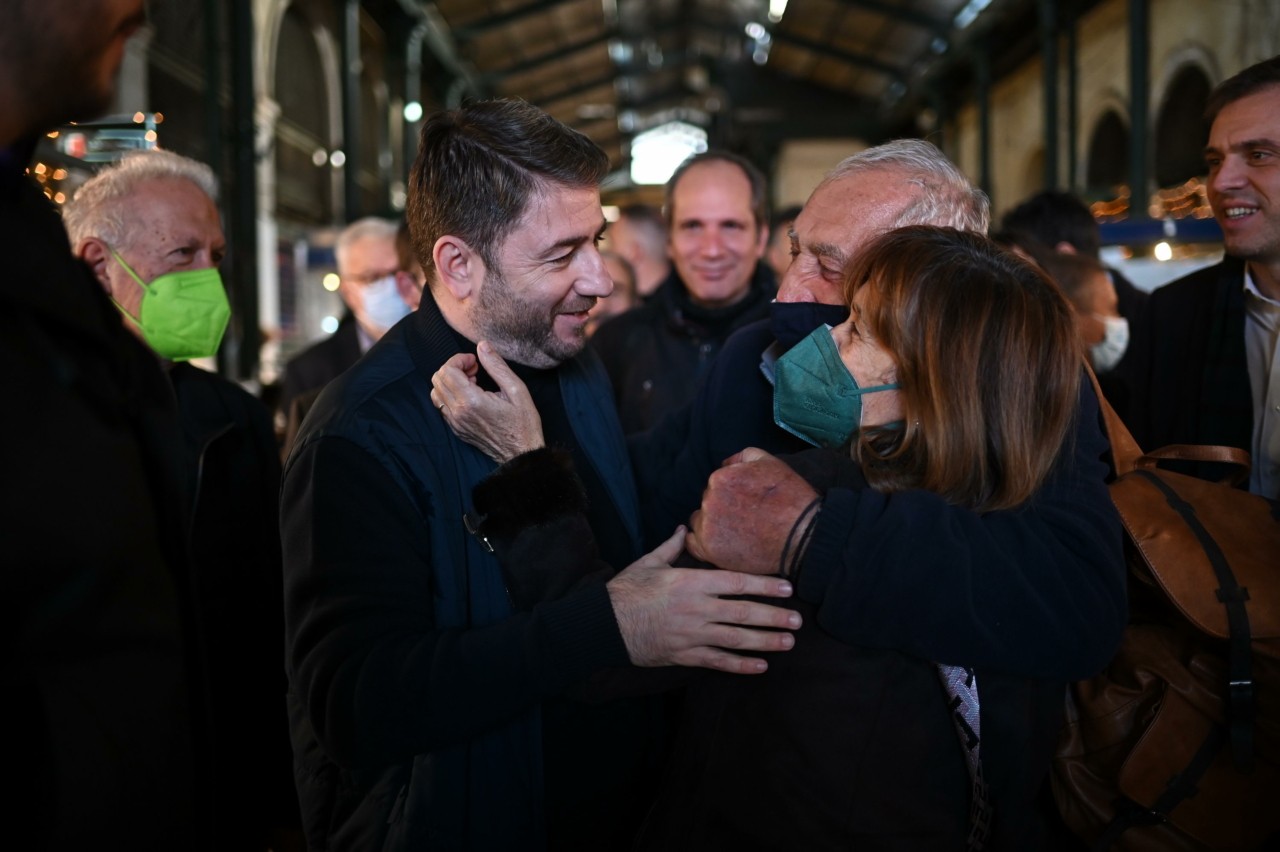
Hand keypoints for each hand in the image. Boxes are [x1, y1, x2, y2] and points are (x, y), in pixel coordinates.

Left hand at [431, 341, 544, 462]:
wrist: (520, 453)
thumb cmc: (523, 423)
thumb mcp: (516, 390)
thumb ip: (497, 366)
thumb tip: (482, 346)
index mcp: (471, 401)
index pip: (448, 370)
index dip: (459, 359)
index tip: (475, 361)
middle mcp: (458, 412)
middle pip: (438, 379)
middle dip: (453, 368)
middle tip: (474, 369)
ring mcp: (454, 422)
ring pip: (436, 392)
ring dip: (450, 381)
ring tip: (471, 382)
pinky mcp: (456, 429)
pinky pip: (442, 406)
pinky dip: (451, 394)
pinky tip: (470, 395)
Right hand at [608, 526, 800, 674]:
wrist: (605, 624)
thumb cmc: (627, 590)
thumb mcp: (649, 563)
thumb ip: (671, 547)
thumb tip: (683, 528)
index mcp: (691, 582)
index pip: (736, 583)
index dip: (764, 586)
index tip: (787, 589)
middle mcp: (697, 608)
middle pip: (743, 613)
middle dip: (773, 616)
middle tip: (798, 620)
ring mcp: (692, 634)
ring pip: (736, 639)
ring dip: (765, 641)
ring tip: (788, 642)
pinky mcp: (685, 655)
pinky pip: (718, 661)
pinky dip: (740, 665)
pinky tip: (760, 666)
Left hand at [686, 447, 820, 575]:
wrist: (803, 535)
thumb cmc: (790, 497)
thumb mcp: (769, 462)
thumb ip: (740, 457)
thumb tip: (725, 464)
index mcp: (720, 479)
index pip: (715, 484)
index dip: (730, 493)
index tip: (744, 502)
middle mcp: (709, 501)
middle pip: (707, 503)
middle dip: (721, 508)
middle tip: (743, 518)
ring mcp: (708, 528)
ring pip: (700, 523)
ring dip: (712, 525)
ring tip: (736, 532)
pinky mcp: (710, 551)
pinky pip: (693, 545)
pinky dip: (703, 543)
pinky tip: (720, 543)